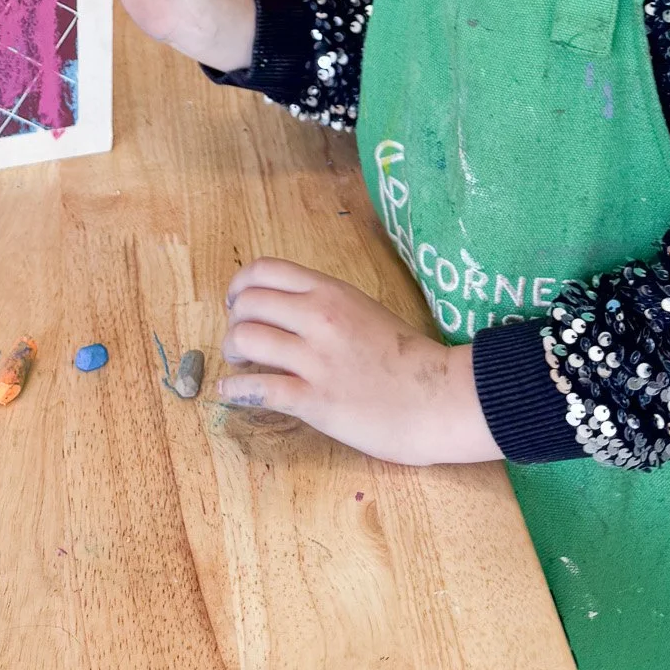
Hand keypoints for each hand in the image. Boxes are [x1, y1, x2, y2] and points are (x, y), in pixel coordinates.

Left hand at [218, 259, 499, 465]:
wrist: (439, 397)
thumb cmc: (404, 357)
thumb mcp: (361, 309)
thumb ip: (322, 304)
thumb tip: (282, 309)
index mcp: (330, 291)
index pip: (264, 270)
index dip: (240, 285)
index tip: (236, 302)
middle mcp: (318, 317)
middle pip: (248, 304)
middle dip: (233, 322)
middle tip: (240, 340)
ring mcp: (315, 359)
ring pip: (245, 340)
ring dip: (232, 352)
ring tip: (239, 364)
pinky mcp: (315, 400)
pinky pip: (257, 389)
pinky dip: (234, 390)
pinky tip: (229, 392)